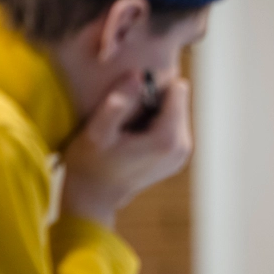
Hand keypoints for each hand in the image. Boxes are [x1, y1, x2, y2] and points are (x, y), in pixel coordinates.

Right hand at [60, 72, 192, 228]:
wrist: (93, 197)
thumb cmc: (89, 163)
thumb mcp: (97, 132)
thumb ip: (118, 104)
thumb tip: (138, 75)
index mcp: (167, 139)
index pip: (178, 89)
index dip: (154, 87)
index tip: (130, 99)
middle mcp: (183, 146)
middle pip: (180, 100)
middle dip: (155, 100)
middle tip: (126, 116)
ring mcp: (183, 154)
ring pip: (176, 111)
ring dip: (153, 112)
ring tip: (127, 127)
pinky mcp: (178, 156)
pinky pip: (173, 125)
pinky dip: (155, 124)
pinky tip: (133, 136)